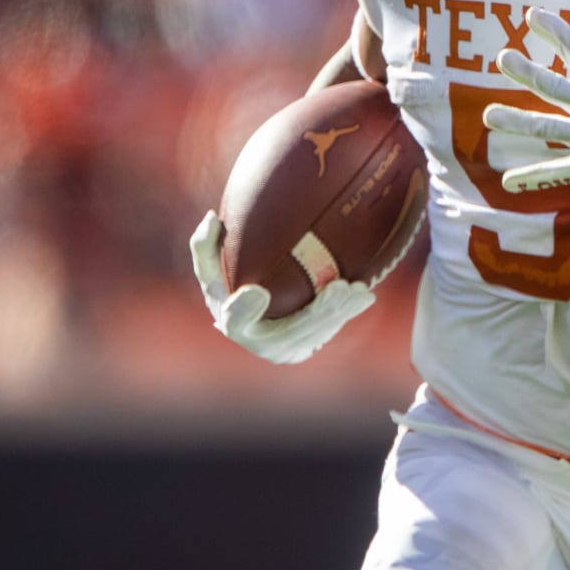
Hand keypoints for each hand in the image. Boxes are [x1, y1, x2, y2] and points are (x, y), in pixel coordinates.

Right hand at [189, 211, 374, 363]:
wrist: (248, 319)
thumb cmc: (227, 284)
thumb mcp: (211, 267)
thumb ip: (205, 246)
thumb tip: (211, 218)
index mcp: (230, 321)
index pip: (234, 319)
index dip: (243, 310)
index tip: (256, 291)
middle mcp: (256, 343)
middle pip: (290, 331)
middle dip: (318, 312)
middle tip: (340, 287)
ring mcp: (281, 352)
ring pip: (315, 335)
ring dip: (340, 313)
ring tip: (361, 291)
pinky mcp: (301, 351)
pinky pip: (325, 333)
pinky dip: (345, 314)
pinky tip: (365, 297)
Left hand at [483, 0, 569, 193]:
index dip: (553, 30)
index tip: (530, 15)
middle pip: (553, 87)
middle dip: (526, 72)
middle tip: (502, 58)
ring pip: (547, 129)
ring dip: (516, 122)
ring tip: (488, 115)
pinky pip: (558, 172)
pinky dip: (532, 177)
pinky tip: (506, 182)